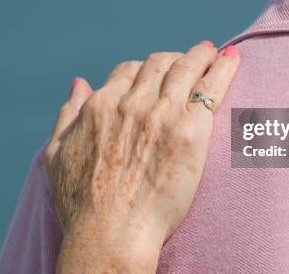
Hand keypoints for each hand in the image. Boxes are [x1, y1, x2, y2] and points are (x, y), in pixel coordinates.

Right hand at [45, 41, 239, 272]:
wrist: (111, 235)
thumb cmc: (80, 204)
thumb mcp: (56, 154)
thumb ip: (67, 113)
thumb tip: (79, 82)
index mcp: (102, 105)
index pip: (129, 70)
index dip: (145, 69)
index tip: (157, 74)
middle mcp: (132, 103)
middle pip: (159, 64)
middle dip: (173, 59)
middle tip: (188, 62)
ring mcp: (162, 114)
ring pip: (186, 68)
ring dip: (200, 56)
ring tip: (212, 52)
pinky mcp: (191, 131)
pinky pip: (212, 88)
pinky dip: (223, 68)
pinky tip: (232, 57)